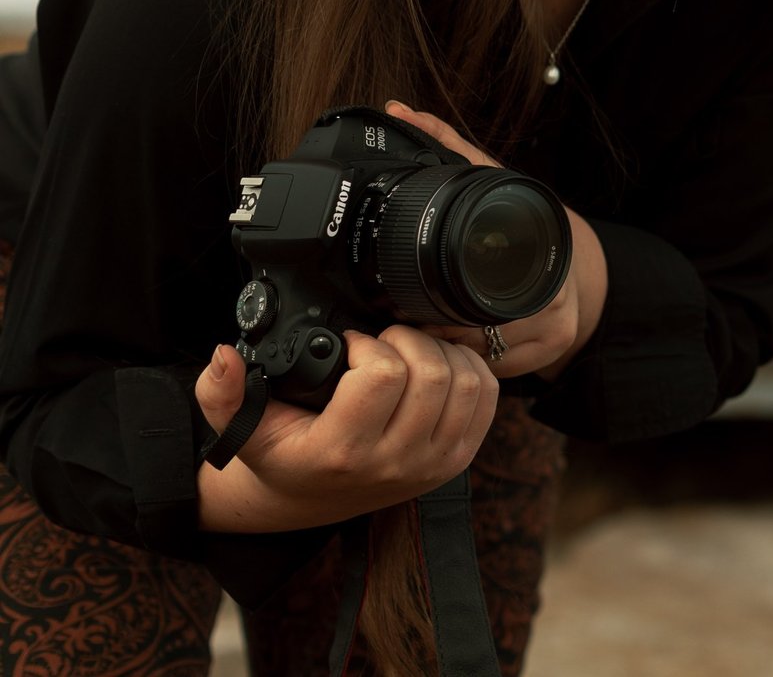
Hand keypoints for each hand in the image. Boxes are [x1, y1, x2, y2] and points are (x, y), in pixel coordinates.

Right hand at [194, 323, 496, 533]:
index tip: (351, 343)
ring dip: (440, 350)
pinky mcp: (457, 460)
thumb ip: (221, 392)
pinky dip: (469, 368)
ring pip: (465, 380)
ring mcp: (432, 464)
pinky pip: (486, 397)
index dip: (368, 343)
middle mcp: (396, 463)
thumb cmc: (281, 454)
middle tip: (383, 341)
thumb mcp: (240, 426)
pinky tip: (436, 365)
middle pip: (433, 371)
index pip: (384, 374)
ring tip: (408, 351)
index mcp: (344, 451)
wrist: (309, 500)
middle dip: (407, 338)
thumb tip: (222, 357)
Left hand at [384, 101, 607, 381]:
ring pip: (485, 356)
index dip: (434, 303)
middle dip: (436, 327)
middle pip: (477, 330)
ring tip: (421, 334)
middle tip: (402, 320)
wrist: (577, 252)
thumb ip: (445, 144)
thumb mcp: (489, 176)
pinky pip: (497, 371)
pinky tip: (452, 349)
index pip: (475, 290)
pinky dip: (470, 362)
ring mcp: (557, 329)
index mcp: (536, 246)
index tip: (401, 302)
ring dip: (449, 348)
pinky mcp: (551, 355)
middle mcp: (553, 293)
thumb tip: (399, 111)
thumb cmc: (522, 216)